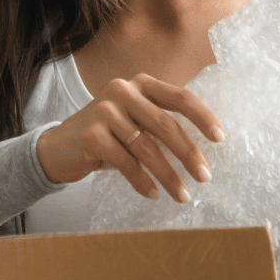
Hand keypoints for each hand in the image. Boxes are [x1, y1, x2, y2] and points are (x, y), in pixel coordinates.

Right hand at [36, 73, 223, 201]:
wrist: (59, 147)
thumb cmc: (107, 135)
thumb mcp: (134, 118)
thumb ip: (160, 121)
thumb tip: (203, 147)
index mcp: (141, 84)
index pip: (180, 98)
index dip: (203, 117)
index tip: (220, 139)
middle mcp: (123, 91)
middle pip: (166, 125)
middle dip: (189, 154)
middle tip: (205, 177)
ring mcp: (105, 111)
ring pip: (147, 148)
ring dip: (168, 176)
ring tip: (182, 195)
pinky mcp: (92, 136)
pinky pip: (126, 163)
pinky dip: (142, 182)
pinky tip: (152, 194)